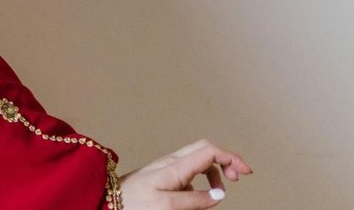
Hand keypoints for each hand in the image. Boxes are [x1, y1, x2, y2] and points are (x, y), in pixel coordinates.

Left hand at [118, 139, 253, 208]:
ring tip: (218, 192)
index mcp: (174, 167)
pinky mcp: (162, 174)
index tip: (247, 173)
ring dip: (213, 172)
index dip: (232, 158)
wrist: (107, 201)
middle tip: (238, 179)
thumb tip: (218, 195)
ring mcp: (165, 166)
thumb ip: (195, 200)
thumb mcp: (167, 206)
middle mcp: (170, 162)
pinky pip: (188, 170)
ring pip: (197, 159)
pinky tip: (198, 194)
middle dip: (225, 160)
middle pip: (204, 148)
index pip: (209, 151)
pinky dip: (201, 178)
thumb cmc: (133, 203)